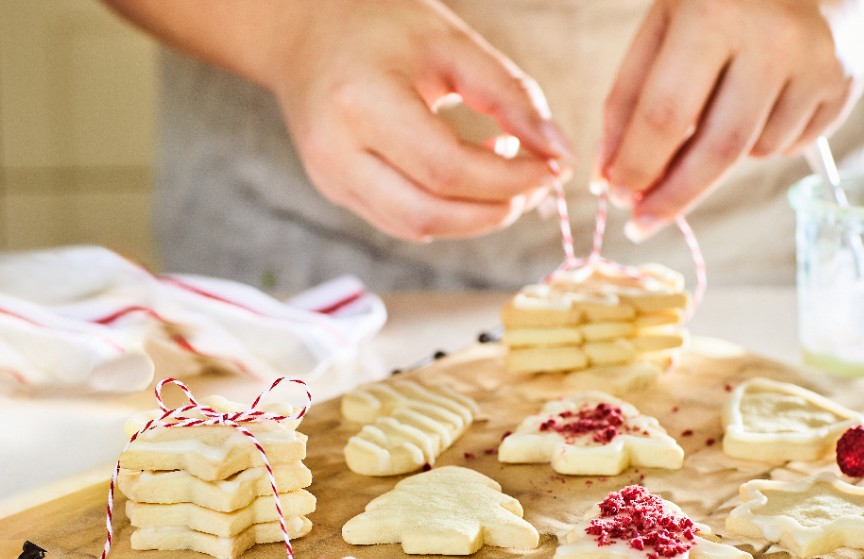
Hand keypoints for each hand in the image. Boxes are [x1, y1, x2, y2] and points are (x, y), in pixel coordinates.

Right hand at [266, 0, 574, 241]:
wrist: (304, 31)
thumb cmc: (380, 26)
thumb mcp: (453, 45)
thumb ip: (511, 96)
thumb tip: (559, 152)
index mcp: (361, 102)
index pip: (446, 169)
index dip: (508, 180)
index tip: (552, 168)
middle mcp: (335, 150)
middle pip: (429, 214)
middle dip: (494, 211)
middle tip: (534, 185)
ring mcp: (329, 177)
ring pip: (415, 228)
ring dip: (472, 218)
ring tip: (504, 180)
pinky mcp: (334, 191)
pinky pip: (399, 222)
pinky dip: (445, 212)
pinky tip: (466, 179)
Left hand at [597, 0, 863, 240]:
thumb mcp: (665, 24)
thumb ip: (629, 98)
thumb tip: (610, 177)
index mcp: (713, 11)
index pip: (665, 115)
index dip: (638, 167)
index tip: (618, 199)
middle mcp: (772, 38)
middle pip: (717, 150)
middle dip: (673, 197)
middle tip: (643, 223)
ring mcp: (815, 62)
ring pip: (753, 153)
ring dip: (721, 155)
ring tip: (720, 107)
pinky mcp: (844, 83)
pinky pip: (788, 145)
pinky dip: (760, 140)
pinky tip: (761, 99)